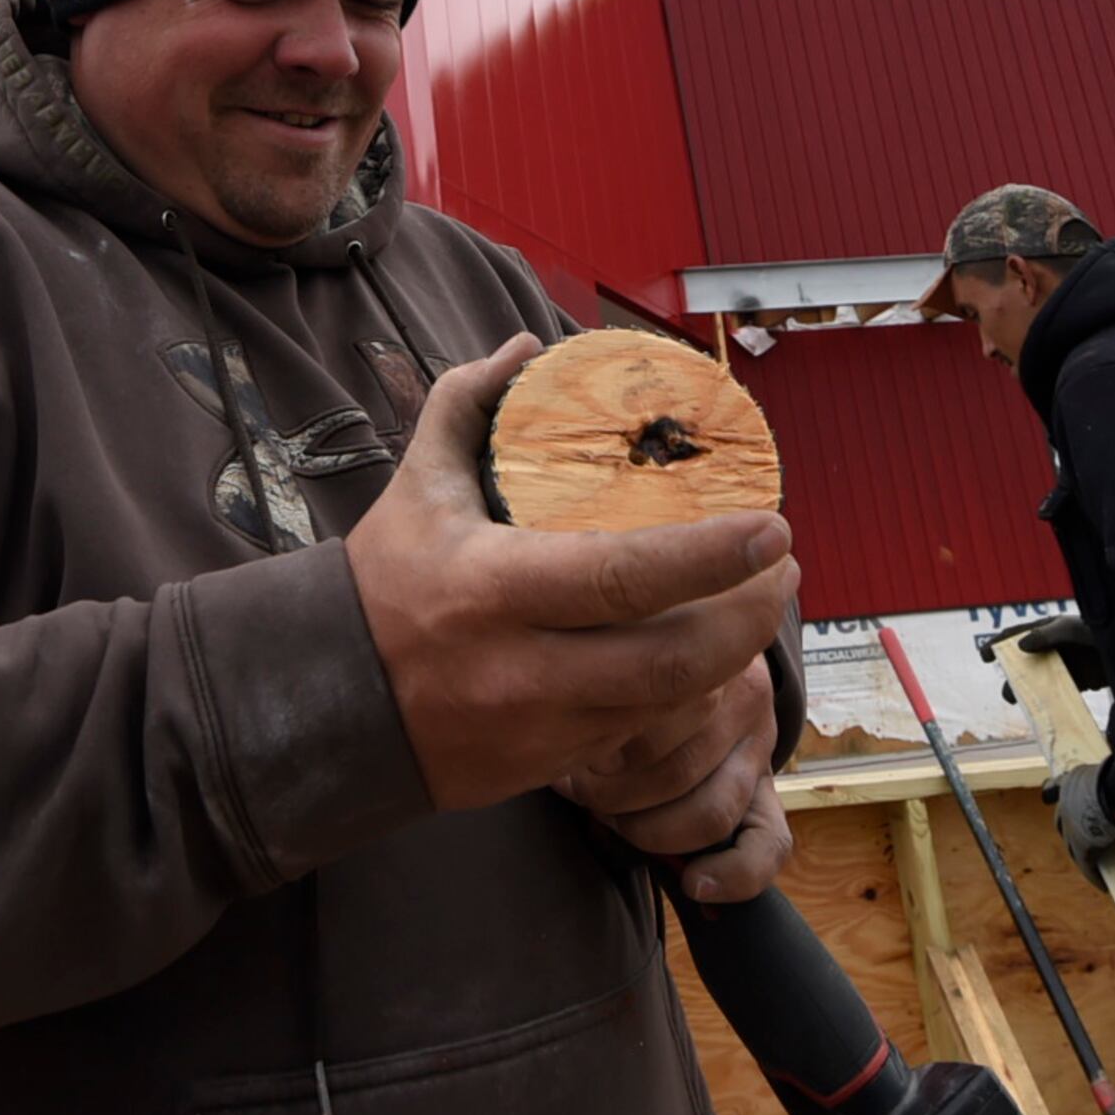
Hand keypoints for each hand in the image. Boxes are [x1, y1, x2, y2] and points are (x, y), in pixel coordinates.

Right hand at [345, 333, 800, 814]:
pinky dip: (690, 698)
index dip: (712, 556)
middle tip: (785, 567)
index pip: (625, 577)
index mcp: (492, 590)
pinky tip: (714, 657)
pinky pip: (646, 738)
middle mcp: (523, 670)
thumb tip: (527, 346)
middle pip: (672, 658)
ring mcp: (542, 730)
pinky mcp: (552, 769)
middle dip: (750, 617)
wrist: (329, 705)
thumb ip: (468, 404)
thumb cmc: (384, 584)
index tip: (773, 526)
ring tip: (765, 605)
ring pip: (671, 706)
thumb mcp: (416, 485)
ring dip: (734, 657)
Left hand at [555, 654, 788, 899]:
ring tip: (611, 819)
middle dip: (613, 797)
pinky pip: (769, 846)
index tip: (569, 763)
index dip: (599, 752)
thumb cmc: (638, 684)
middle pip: (675, 771)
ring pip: (711, 813)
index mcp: (700, 659)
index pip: (650, 715)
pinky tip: (694, 882)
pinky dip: (733, 875)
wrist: (701, 680)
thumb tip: (562, 763)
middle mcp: (744, 697)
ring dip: (650, 832)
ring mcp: (761, 746)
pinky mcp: (771, 794)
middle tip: (580, 792)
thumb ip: (600, 696)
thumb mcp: (621, 674)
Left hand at [1048, 760, 1114, 887]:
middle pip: (1064, 823)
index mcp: (1071, 782)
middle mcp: (1065, 803)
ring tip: (1094, 863)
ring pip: (1073, 846)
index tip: (1076, 811)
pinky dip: (1094, 874)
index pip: (1064, 797)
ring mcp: (1071, 825)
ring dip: (1082, 854)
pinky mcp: (1082, 846)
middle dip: (1072, 831)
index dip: (1072, 808)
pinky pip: (1087, 864)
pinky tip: (1102, 884)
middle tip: (1086, 839)